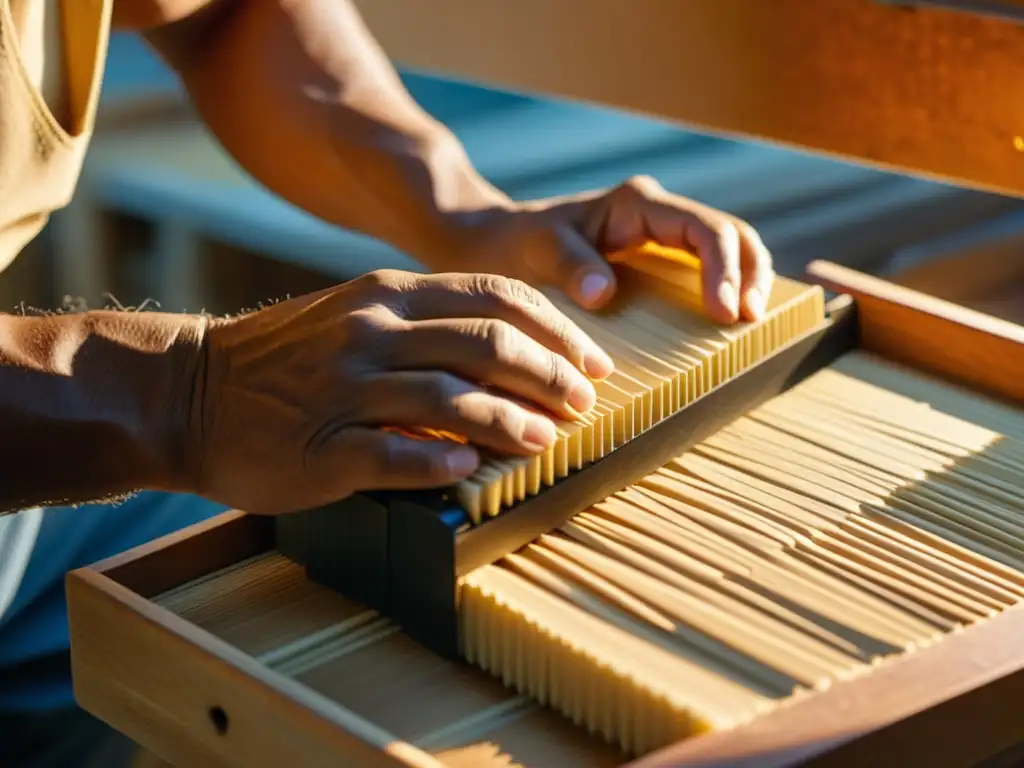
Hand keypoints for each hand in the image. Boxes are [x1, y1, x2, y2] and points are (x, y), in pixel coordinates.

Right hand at [186, 270, 614, 514]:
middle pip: (488, 343)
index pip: (497, 298)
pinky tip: (472, 473)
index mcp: (388, 296)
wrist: (188, 393)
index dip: (556, 331)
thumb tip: (513, 354)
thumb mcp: (354, 316)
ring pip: (452, 399)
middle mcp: (372, 333)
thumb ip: (425, 326)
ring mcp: (345, 389)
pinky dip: (442, 465)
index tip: (591, 362)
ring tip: (546, 440)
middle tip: (583, 404)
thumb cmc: (284, 360)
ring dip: (511, 421)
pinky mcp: (322, 448)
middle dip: (550, 374)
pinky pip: (396, 456)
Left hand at [448, 176, 774, 323]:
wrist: (500, 243)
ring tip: (750, 327)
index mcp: (638, 205)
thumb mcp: (537, 250)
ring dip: (747, 283)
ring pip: (729, 250)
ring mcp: (663, 238)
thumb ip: (569, 265)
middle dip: (751, 274)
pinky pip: (705, 271)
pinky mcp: (659, 262)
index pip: (702, 229)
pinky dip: (725, 292)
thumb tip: (604, 294)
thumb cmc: (518, 243)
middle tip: (751, 322)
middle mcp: (659, 215)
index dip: (723, 268)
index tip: (724, 312)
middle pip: (732, 233)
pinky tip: (725, 327)